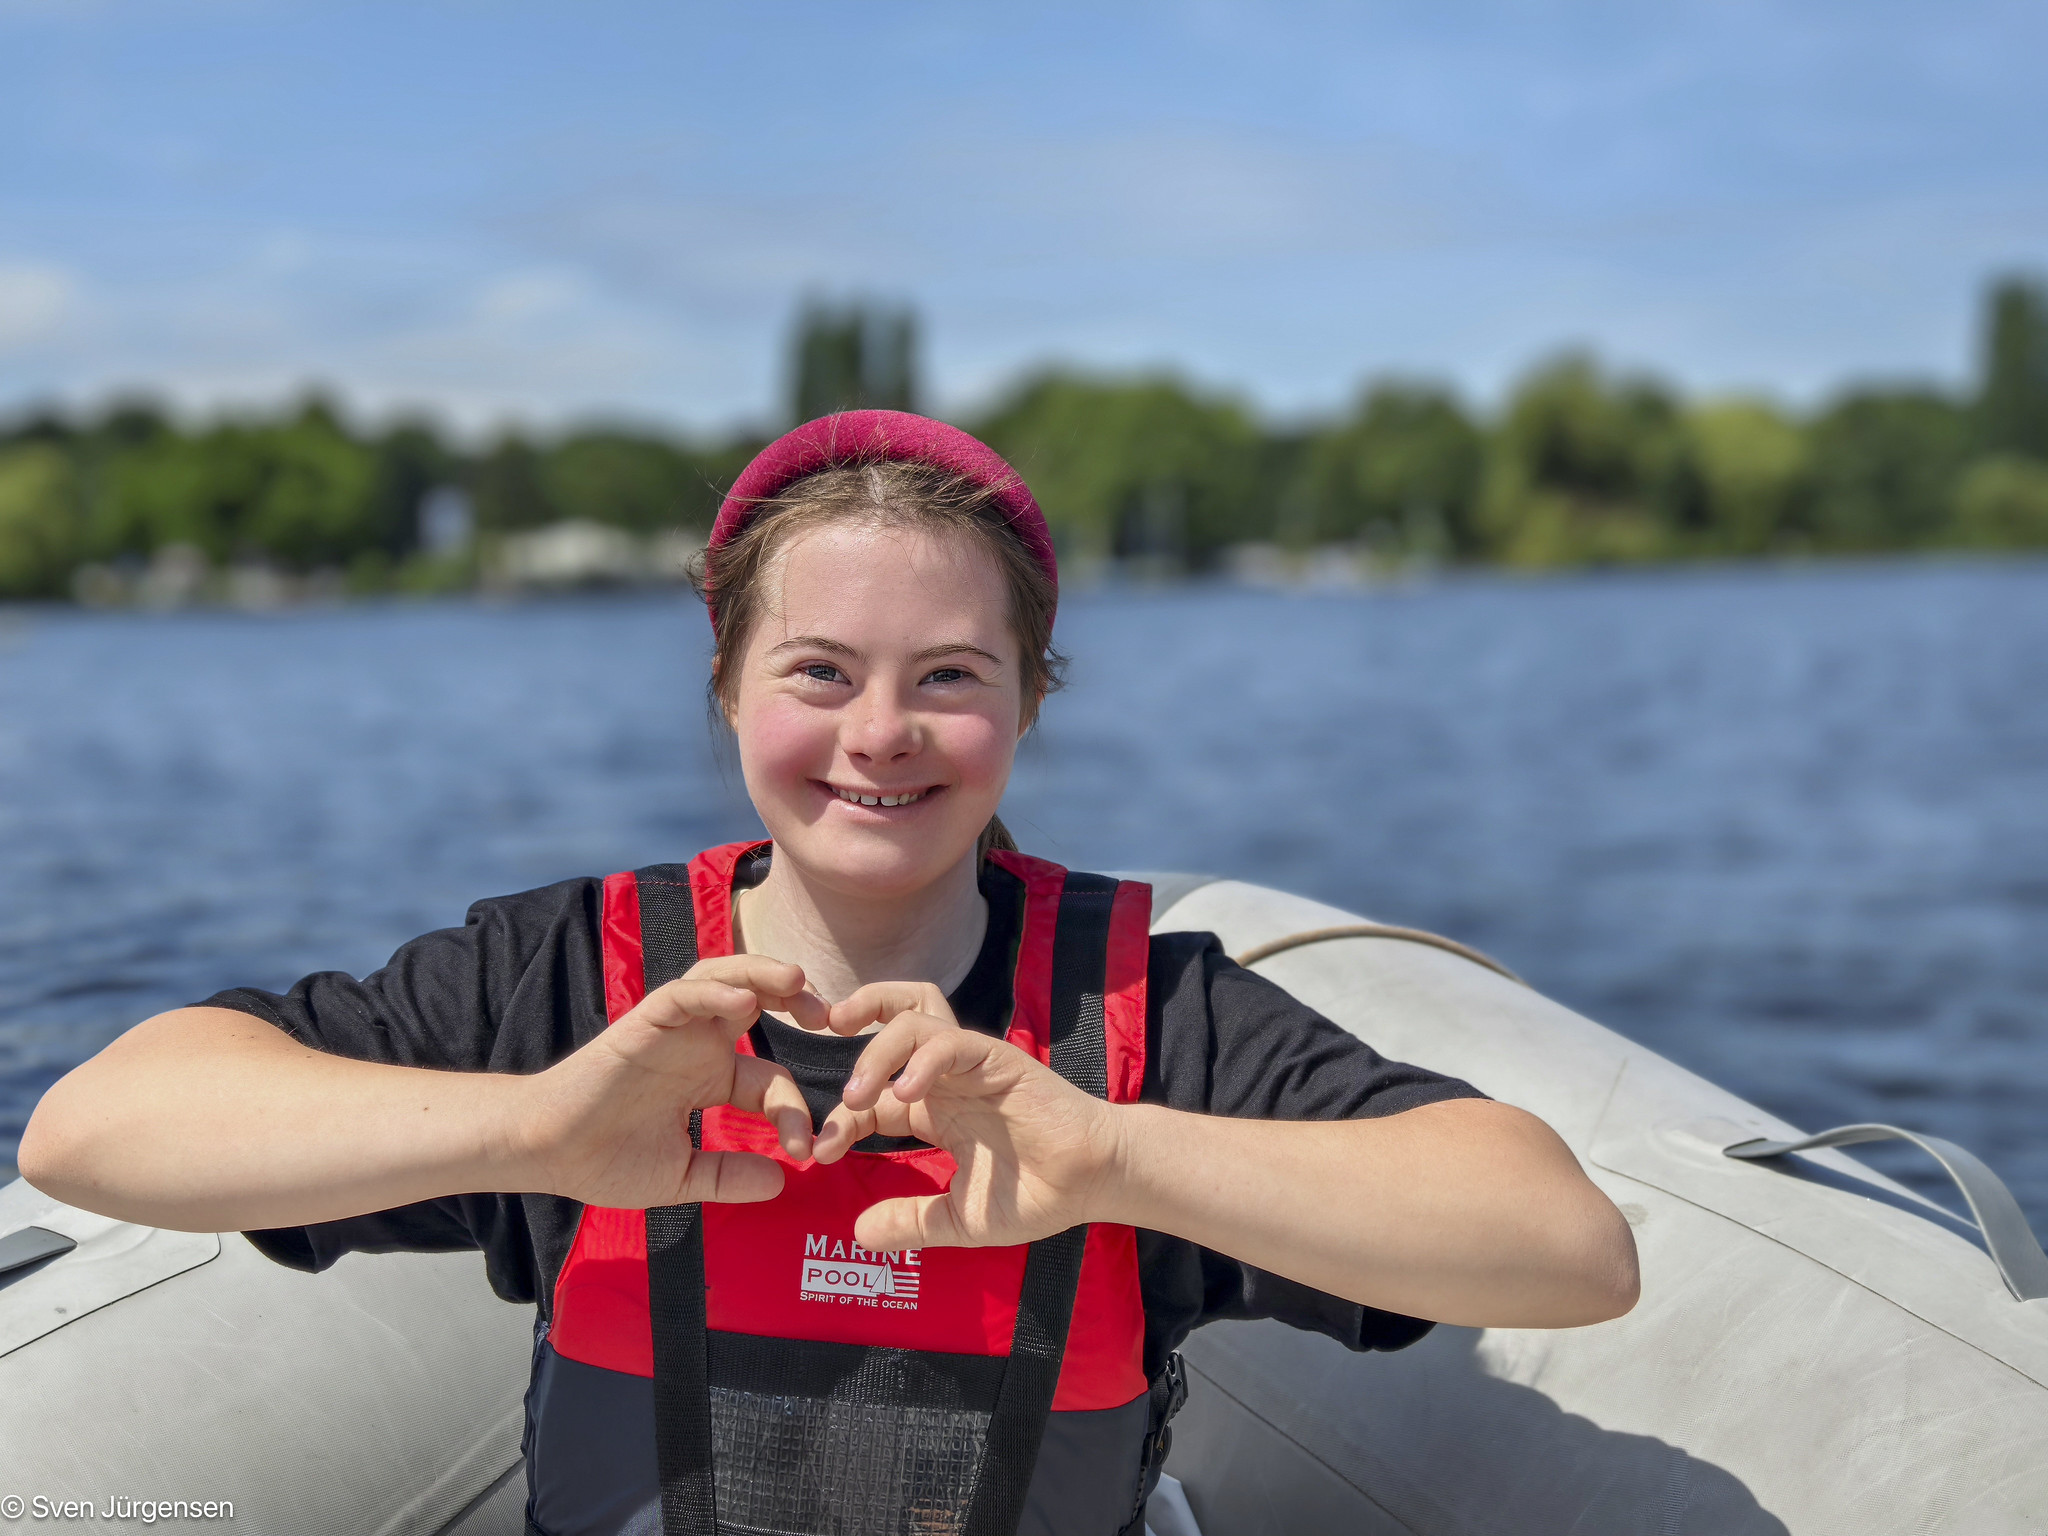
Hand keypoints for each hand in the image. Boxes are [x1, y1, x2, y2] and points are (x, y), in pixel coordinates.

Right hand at [517, 955, 823, 1209]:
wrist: (546, 1153)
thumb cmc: (604, 1161)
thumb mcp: (681, 1177)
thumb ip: (728, 1177)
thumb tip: (781, 1183)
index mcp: (711, 1077)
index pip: (771, 1079)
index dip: (792, 1111)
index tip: (804, 1148)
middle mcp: (697, 1046)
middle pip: (757, 1000)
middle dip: (797, 1000)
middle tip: (831, 1015)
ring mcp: (671, 1031)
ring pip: (723, 981)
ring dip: (761, 975)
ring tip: (797, 982)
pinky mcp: (641, 1024)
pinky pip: (682, 996)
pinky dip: (713, 992)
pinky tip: (742, 1000)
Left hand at [812, 982, 1122, 1253]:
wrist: (1092, 1182)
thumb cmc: (1034, 1195)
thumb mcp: (959, 1219)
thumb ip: (910, 1223)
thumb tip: (858, 1234)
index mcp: (934, 1108)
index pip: (873, 1096)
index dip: (842, 1119)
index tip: (821, 1153)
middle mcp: (946, 1078)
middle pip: (894, 1018)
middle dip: (856, 1012)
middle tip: (820, 1031)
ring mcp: (971, 1064)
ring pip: (913, 1022)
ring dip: (876, 1051)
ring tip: (856, 1095)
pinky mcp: (996, 1059)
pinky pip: (951, 1041)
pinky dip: (923, 1059)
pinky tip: (907, 1094)